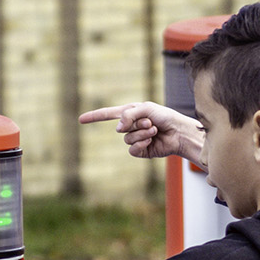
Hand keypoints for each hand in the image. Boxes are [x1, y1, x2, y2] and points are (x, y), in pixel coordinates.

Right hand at [78, 102, 202, 161]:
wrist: (179, 133)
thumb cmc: (165, 116)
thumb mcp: (146, 108)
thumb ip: (129, 115)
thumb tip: (118, 129)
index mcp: (130, 113)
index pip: (108, 114)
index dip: (94, 117)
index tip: (80, 120)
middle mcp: (131, 127)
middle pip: (121, 128)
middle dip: (138, 124)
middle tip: (152, 122)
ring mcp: (135, 139)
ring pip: (127, 139)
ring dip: (142, 134)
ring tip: (154, 130)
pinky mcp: (141, 151)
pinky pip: (132, 149)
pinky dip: (141, 144)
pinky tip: (151, 141)